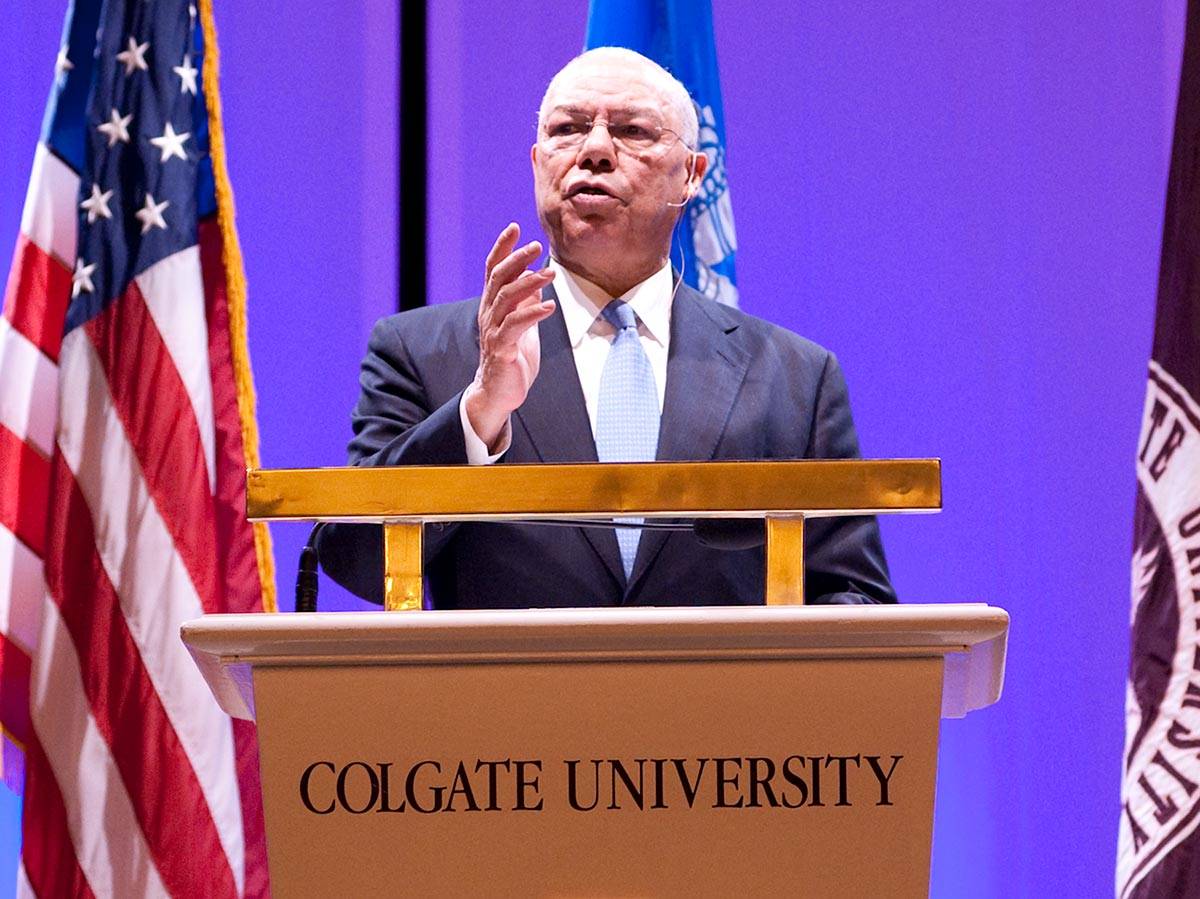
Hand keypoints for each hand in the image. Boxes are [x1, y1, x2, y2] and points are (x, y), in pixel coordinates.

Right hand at [464, 223, 556, 448]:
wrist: (499, 392)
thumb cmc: (512, 356)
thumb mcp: (521, 323)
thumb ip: (525, 301)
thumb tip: (536, 277)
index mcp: (492, 305)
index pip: (492, 268)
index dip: (502, 247)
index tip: (515, 226)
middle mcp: (488, 313)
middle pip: (498, 278)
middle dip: (516, 259)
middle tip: (536, 245)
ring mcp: (493, 330)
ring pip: (506, 298)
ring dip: (529, 283)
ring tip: (550, 274)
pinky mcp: (502, 348)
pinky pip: (515, 326)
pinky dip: (533, 314)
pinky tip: (550, 306)